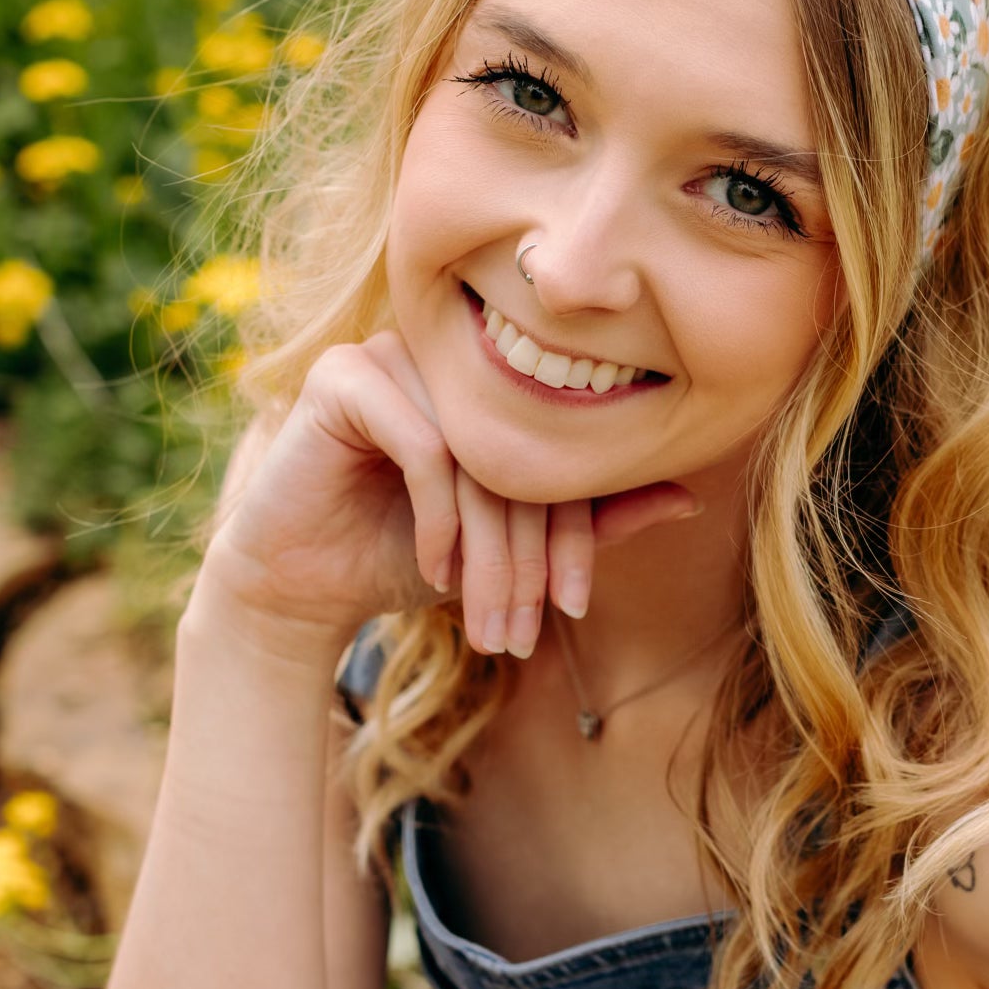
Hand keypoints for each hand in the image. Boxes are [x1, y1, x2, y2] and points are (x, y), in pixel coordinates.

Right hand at [200, 329, 698, 659]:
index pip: (558, 448)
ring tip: (485, 619)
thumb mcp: (504, 547)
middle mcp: (447, 358)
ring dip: (486, 550)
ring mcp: (394, 356)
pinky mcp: (345, 376)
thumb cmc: (401, 556)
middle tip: (525, 632)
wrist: (298, 585)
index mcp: (491, 384)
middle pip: (520, 453)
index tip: (574, 609)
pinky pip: (422, 444)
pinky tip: (435, 571)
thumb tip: (690, 495)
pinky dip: (436, 518)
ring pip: (476, 454)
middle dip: (527, 558)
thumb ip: (590, 519)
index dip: (575, 533)